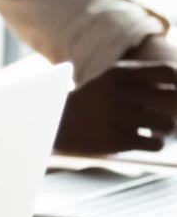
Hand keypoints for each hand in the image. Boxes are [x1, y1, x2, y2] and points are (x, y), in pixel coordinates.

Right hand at [56, 60, 176, 154]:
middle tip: (166, 114)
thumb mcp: (112, 82)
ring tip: (151, 128)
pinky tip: (141, 140)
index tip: (173, 93)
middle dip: (175, 110)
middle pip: (174, 100)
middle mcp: (121, 92)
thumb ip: (146, 82)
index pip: (169, 72)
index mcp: (121, 73)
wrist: (51, 123)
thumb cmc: (92, 103)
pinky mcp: (116, 140)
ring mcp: (118, 116)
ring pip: (168, 125)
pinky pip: (155, 144)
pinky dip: (153, 144)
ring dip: (164, 129)